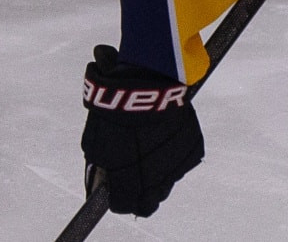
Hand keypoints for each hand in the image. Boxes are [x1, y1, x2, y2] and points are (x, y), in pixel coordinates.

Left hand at [80, 44, 203, 216]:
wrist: (146, 82)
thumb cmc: (115, 110)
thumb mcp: (95, 142)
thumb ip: (100, 167)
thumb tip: (99, 182)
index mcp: (129, 181)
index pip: (125, 206)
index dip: (119, 201)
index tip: (117, 194)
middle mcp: (156, 180)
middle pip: (150, 201)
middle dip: (140, 192)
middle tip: (133, 175)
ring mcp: (177, 165)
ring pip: (167, 180)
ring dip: (158, 170)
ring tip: (148, 145)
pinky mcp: (192, 149)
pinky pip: (182, 160)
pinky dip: (173, 153)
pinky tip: (162, 136)